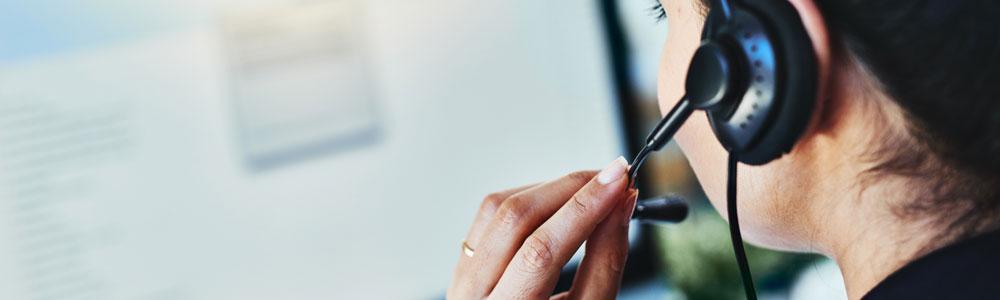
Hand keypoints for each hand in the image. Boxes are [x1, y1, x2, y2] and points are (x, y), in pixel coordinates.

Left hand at [447, 157, 637, 299]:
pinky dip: (529, 198)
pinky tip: (559, 200)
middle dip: (571, 188)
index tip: (620, 180)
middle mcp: (473, 297)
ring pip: (499, 208)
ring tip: (593, 187)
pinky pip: (491, 214)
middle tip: (614, 175)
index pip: (542, 251)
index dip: (585, 208)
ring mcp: (462, 278)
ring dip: (551, 188)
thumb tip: (622, 205)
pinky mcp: (464, 262)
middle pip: (517, 219)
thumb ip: (606, 261)